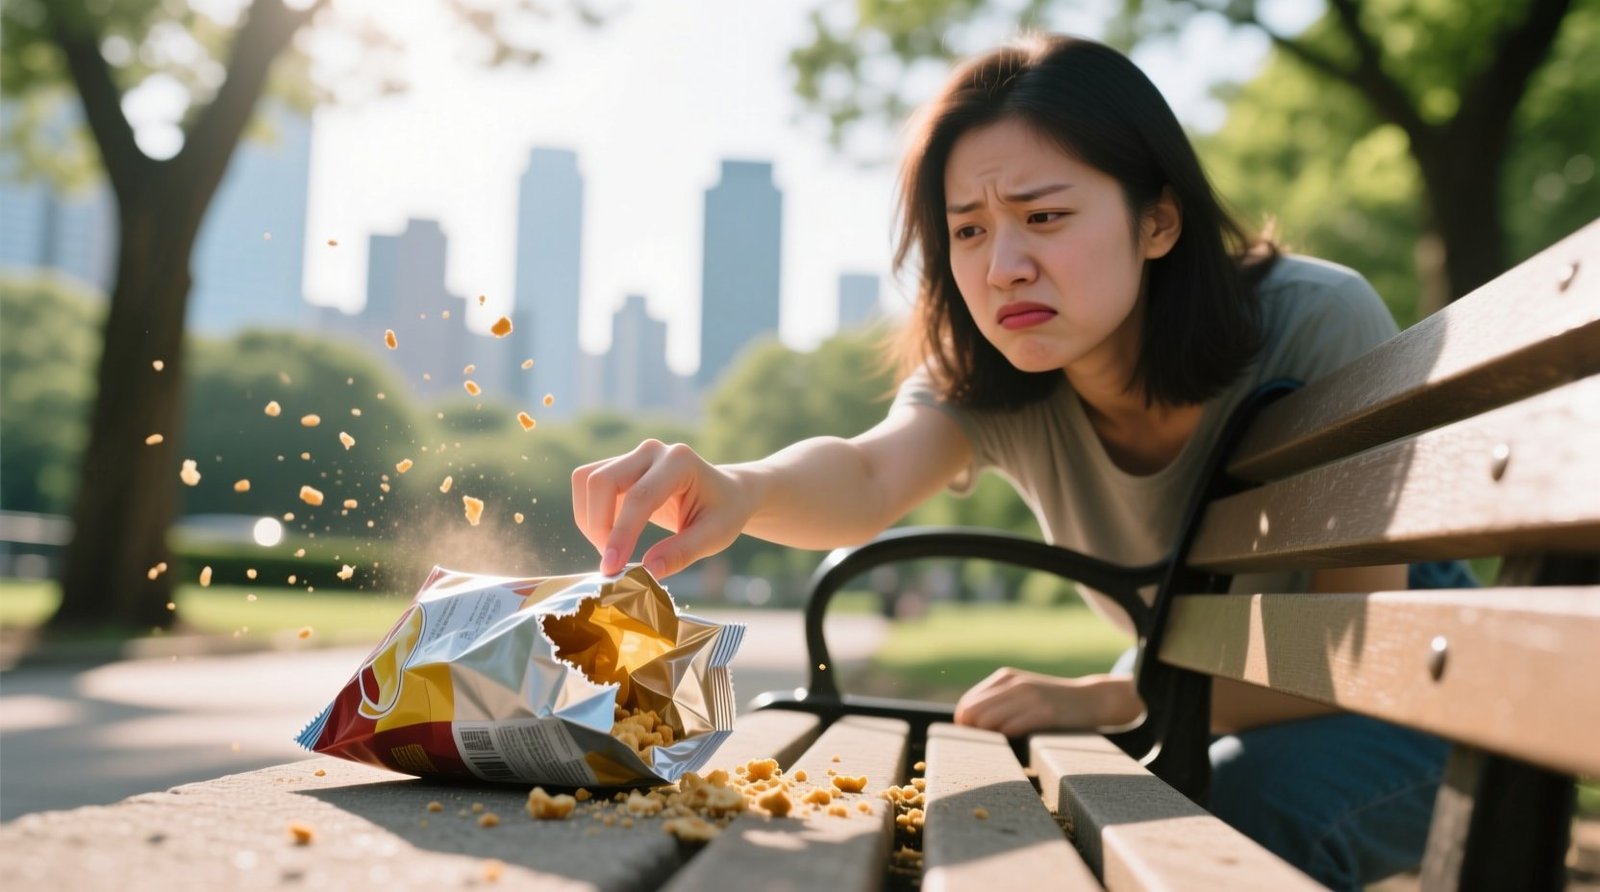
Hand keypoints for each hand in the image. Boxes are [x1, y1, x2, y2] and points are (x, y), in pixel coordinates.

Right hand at [571, 439, 757, 577]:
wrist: (726, 492)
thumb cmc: (723, 513)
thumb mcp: (715, 537)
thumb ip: (682, 553)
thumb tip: (647, 572)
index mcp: (680, 462)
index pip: (639, 497)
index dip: (621, 534)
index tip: (612, 568)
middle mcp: (653, 451)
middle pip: (602, 481)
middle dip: (597, 525)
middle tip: (611, 562)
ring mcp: (634, 455)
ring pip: (587, 480)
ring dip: (589, 519)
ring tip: (611, 550)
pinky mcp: (620, 466)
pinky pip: (588, 485)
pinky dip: (589, 514)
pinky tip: (611, 537)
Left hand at [953, 667, 1136, 735]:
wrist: (1092, 699)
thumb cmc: (1053, 703)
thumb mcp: (1023, 693)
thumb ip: (998, 702)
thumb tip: (967, 724)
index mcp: (1005, 677)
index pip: (967, 704)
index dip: (965, 726)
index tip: (977, 740)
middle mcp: (1014, 683)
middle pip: (972, 713)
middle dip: (973, 734)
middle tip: (988, 747)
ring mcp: (1030, 696)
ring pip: (988, 721)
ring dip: (990, 738)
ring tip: (1003, 746)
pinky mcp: (1045, 712)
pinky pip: (1011, 728)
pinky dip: (1008, 740)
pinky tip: (1017, 744)